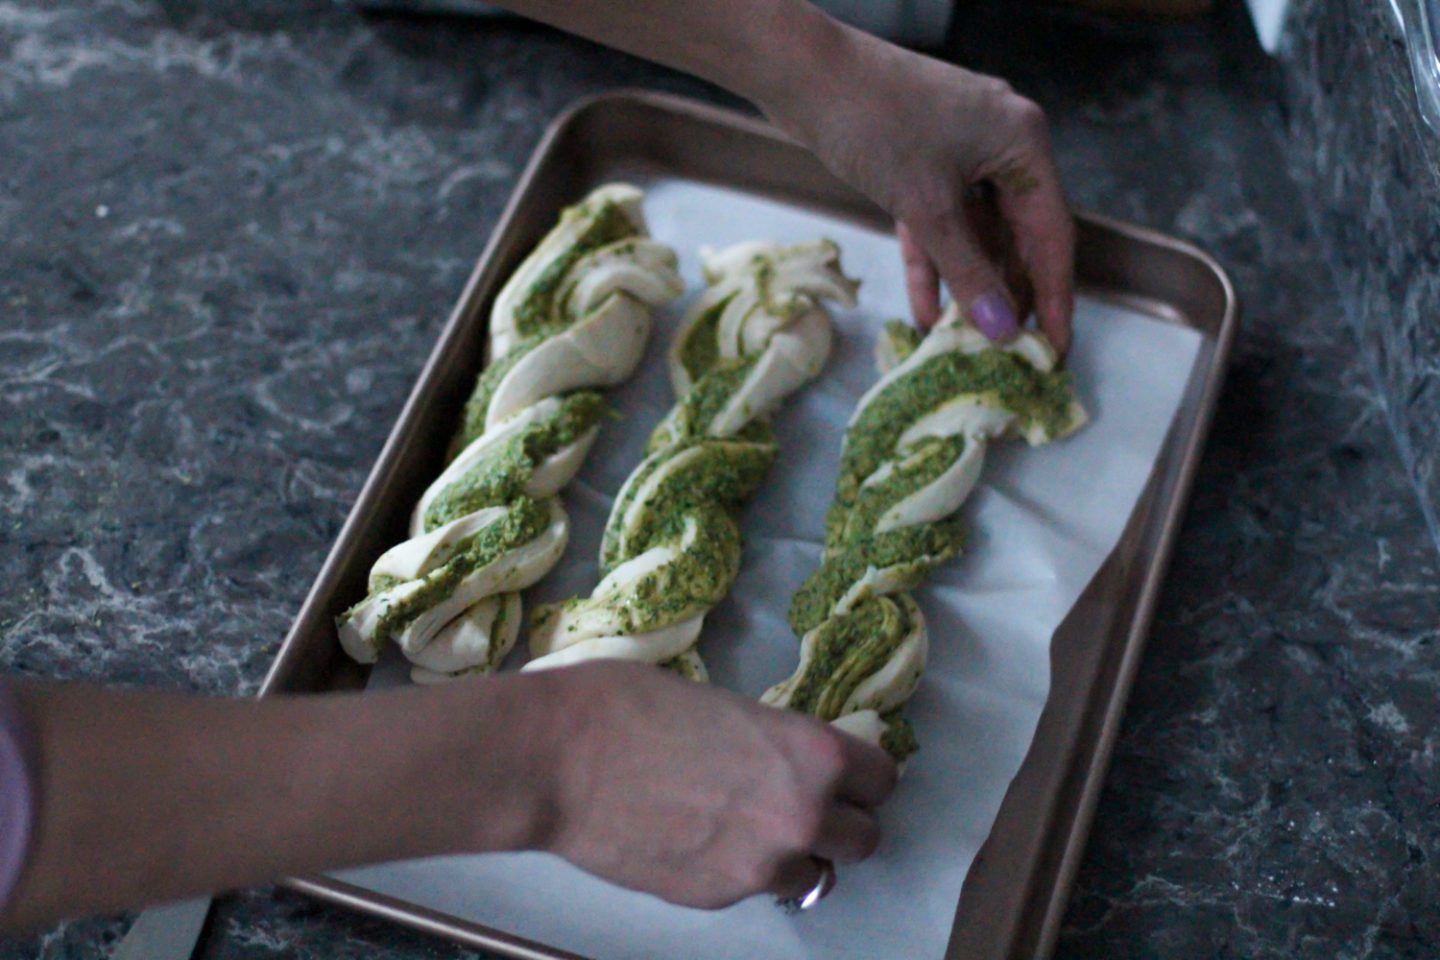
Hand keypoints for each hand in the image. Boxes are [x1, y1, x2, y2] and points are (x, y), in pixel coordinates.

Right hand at [535, 660, 896, 908]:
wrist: (557, 760)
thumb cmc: (630, 705)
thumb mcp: (723, 705)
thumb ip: (770, 742)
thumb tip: (779, 760)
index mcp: (811, 754)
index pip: (882, 779)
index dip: (861, 774)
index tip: (843, 773)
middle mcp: (802, 817)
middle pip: (865, 838)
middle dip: (841, 822)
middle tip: (804, 804)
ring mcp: (760, 866)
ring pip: (815, 875)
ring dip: (795, 854)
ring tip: (750, 828)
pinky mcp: (717, 897)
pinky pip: (754, 888)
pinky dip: (741, 870)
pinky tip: (699, 839)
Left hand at [760, 19, 1074, 352]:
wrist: (803, 73)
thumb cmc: (873, 122)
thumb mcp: (926, 206)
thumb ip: (967, 271)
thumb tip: (1002, 329)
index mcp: (1022, 144)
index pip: (1052, 234)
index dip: (1054, 296)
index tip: (1055, 349)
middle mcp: (1001, 144)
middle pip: (1017, 236)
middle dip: (1008, 295)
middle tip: (1007, 354)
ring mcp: (961, 151)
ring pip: (976, 232)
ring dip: (967, 284)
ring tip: (964, 342)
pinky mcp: (922, 161)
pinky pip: (939, 222)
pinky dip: (932, 262)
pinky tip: (924, 311)